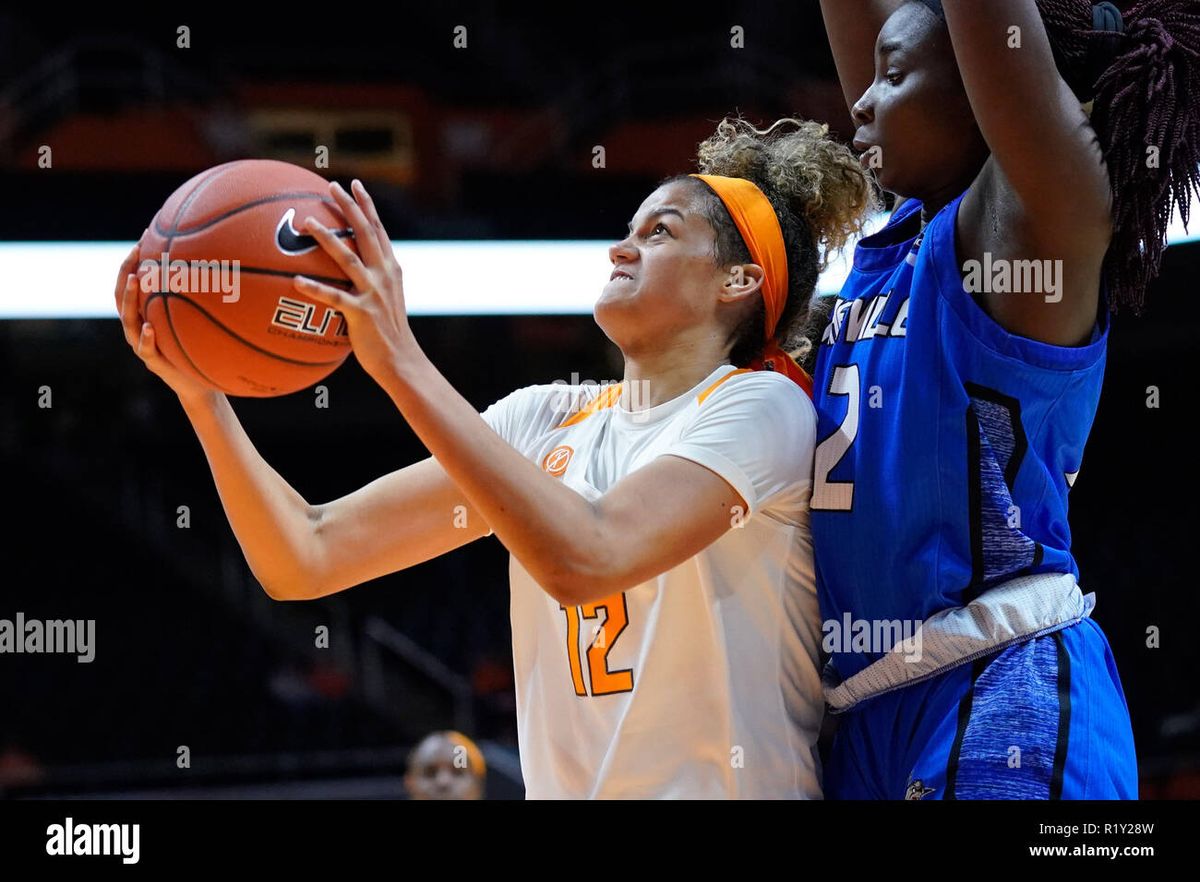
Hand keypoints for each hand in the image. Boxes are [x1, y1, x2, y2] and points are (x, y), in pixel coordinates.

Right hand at [115, 235, 220, 404]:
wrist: (201, 384)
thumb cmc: (200, 349)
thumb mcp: (198, 322)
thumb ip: (200, 301)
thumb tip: (224, 268)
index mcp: (147, 315)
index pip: (132, 284)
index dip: (135, 261)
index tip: (145, 236)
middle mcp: (139, 327)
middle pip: (122, 297)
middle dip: (126, 272)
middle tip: (135, 252)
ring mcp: (142, 345)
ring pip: (128, 320)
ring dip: (130, 299)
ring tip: (136, 280)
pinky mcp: (153, 363)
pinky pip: (145, 349)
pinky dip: (145, 338)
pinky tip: (148, 328)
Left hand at [293, 179, 416, 382]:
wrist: (402, 361)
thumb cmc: (388, 335)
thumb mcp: (386, 302)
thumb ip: (371, 282)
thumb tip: (347, 272)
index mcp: (391, 270)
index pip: (379, 230)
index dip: (367, 205)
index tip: (355, 184)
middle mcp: (384, 275)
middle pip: (366, 233)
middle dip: (350, 207)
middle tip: (332, 186)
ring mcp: (373, 293)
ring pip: (348, 258)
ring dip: (327, 239)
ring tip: (307, 222)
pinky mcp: (362, 313)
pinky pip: (334, 298)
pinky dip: (315, 289)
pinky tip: (295, 281)